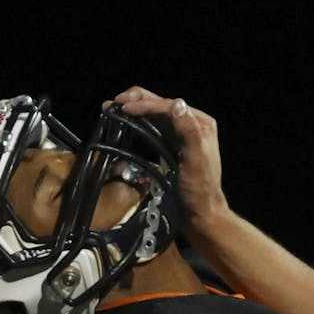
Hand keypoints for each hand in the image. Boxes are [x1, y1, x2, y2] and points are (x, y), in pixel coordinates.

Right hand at [109, 86, 226, 222]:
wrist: (199, 213)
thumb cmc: (199, 190)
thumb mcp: (195, 161)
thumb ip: (189, 132)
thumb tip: (177, 103)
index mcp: (201, 123)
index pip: (169, 106)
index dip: (146, 104)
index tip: (124, 107)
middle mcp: (192, 124)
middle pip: (160, 105)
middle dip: (136, 101)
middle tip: (114, 103)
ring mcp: (180, 134)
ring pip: (154, 114)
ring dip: (134, 109)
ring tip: (112, 108)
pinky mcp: (171, 145)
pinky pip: (152, 127)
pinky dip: (137, 122)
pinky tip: (123, 121)